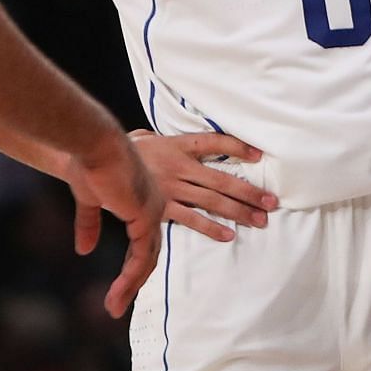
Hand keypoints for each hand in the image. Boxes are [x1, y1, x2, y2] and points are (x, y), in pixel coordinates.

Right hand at [65, 131, 164, 317]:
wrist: (94, 144)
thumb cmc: (91, 163)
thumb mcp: (88, 200)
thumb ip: (89, 224)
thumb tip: (83, 250)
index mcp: (143, 203)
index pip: (143, 243)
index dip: (132, 267)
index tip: (120, 289)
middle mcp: (153, 209)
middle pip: (148, 255)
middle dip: (133, 282)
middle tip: (117, 305)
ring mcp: (152, 214)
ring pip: (145, 260)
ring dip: (129, 286)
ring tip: (113, 307)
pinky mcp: (145, 218)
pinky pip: (141, 257)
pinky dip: (130, 278)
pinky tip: (118, 293)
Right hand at [131, 130, 278, 241]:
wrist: (98, 155)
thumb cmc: (120, 148)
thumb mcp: (142, 137)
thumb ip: (153, 138)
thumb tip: (150, 135)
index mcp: (178, 145)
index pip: (214, 142)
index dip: (238, 146)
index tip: (259, 154)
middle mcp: (180, 166)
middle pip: (222, 179)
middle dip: (249, 191)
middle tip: (272, 202)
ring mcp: (172, 187)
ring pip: (212, 199)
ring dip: (238, 210)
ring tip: (260, 219)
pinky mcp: (161, 206)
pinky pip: (190, 217)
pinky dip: (210, 227)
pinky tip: (228, 235)